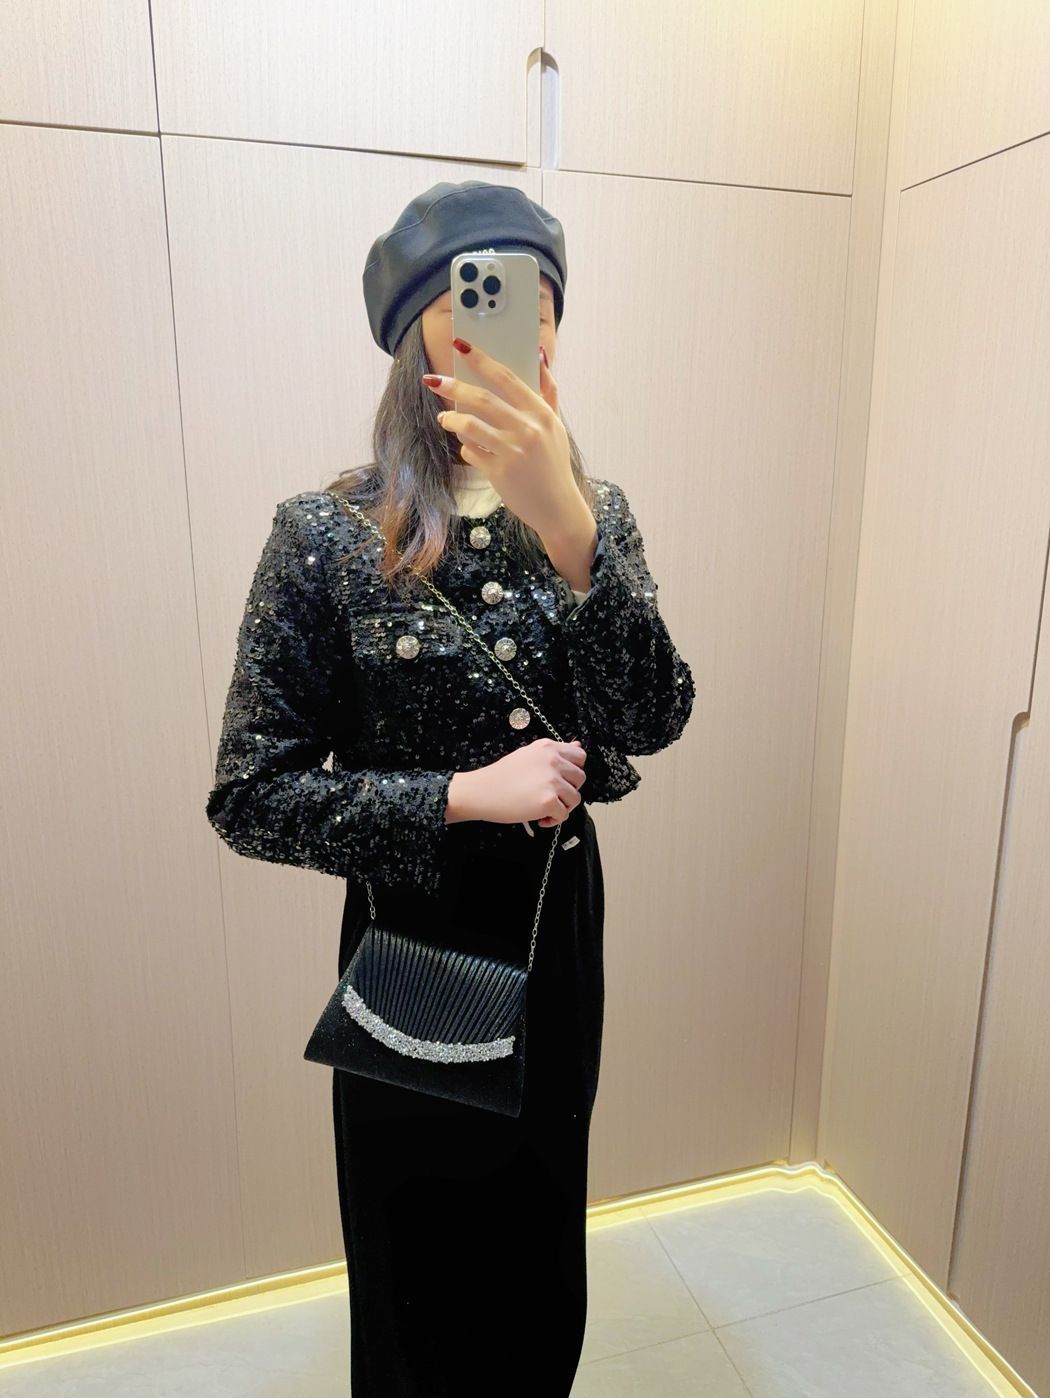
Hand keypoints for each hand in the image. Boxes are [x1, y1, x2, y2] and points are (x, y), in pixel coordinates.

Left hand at [422, 340, 580, 540]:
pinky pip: (470, 451)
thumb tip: (539, 355)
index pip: (506, 378)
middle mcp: (528, 430)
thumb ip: (548, 391)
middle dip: (453, 386)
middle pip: (482, 399)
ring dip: (451, 419)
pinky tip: (469, 447)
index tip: (460, 345)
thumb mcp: (556, 426)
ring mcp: (512, 451)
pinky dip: (465, 446)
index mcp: (541, 413)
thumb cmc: (554, 465)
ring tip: (444, 418)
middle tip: (432, 380)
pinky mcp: (499, 472)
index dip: (481, 359)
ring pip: (469, 425)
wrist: (557, 508)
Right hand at [446, 738, 586, 826]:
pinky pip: (563, 815)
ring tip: (544, 809)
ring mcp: (552, 781)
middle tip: (551, 795)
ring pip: (575, 799)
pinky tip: (539, 818)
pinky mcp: (548, 801)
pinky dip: (553, 820)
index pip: (580, 757)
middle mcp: (553, 761)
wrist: (481, 791)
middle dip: (568, 790)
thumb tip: (578, 746)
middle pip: (580, 779)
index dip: (573, 771)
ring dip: (562, 807)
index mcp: (548, 748)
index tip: (562, 779)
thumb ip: (555, 752)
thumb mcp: (529, 754)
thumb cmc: (501, 775)